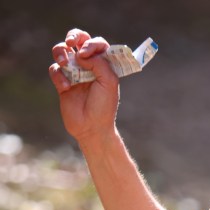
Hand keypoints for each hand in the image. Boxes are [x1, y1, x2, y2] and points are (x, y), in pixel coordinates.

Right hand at [49, 29, 119, 143]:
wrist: (92, 128)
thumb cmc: (104, 106)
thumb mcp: (109, 82)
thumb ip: (99, 63)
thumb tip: (81, 53)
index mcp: (103, 65)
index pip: (97, 43)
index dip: (91, 43)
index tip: (86, 53)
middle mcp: (88, 66)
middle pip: (78, 40)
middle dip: (74, 36)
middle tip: (71, 43)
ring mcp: (74, 73)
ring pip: (62, 50)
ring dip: (61, 52)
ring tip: (64, 64)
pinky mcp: (62, 82)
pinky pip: (55, 69)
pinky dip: (59, 76)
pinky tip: (67, 87)